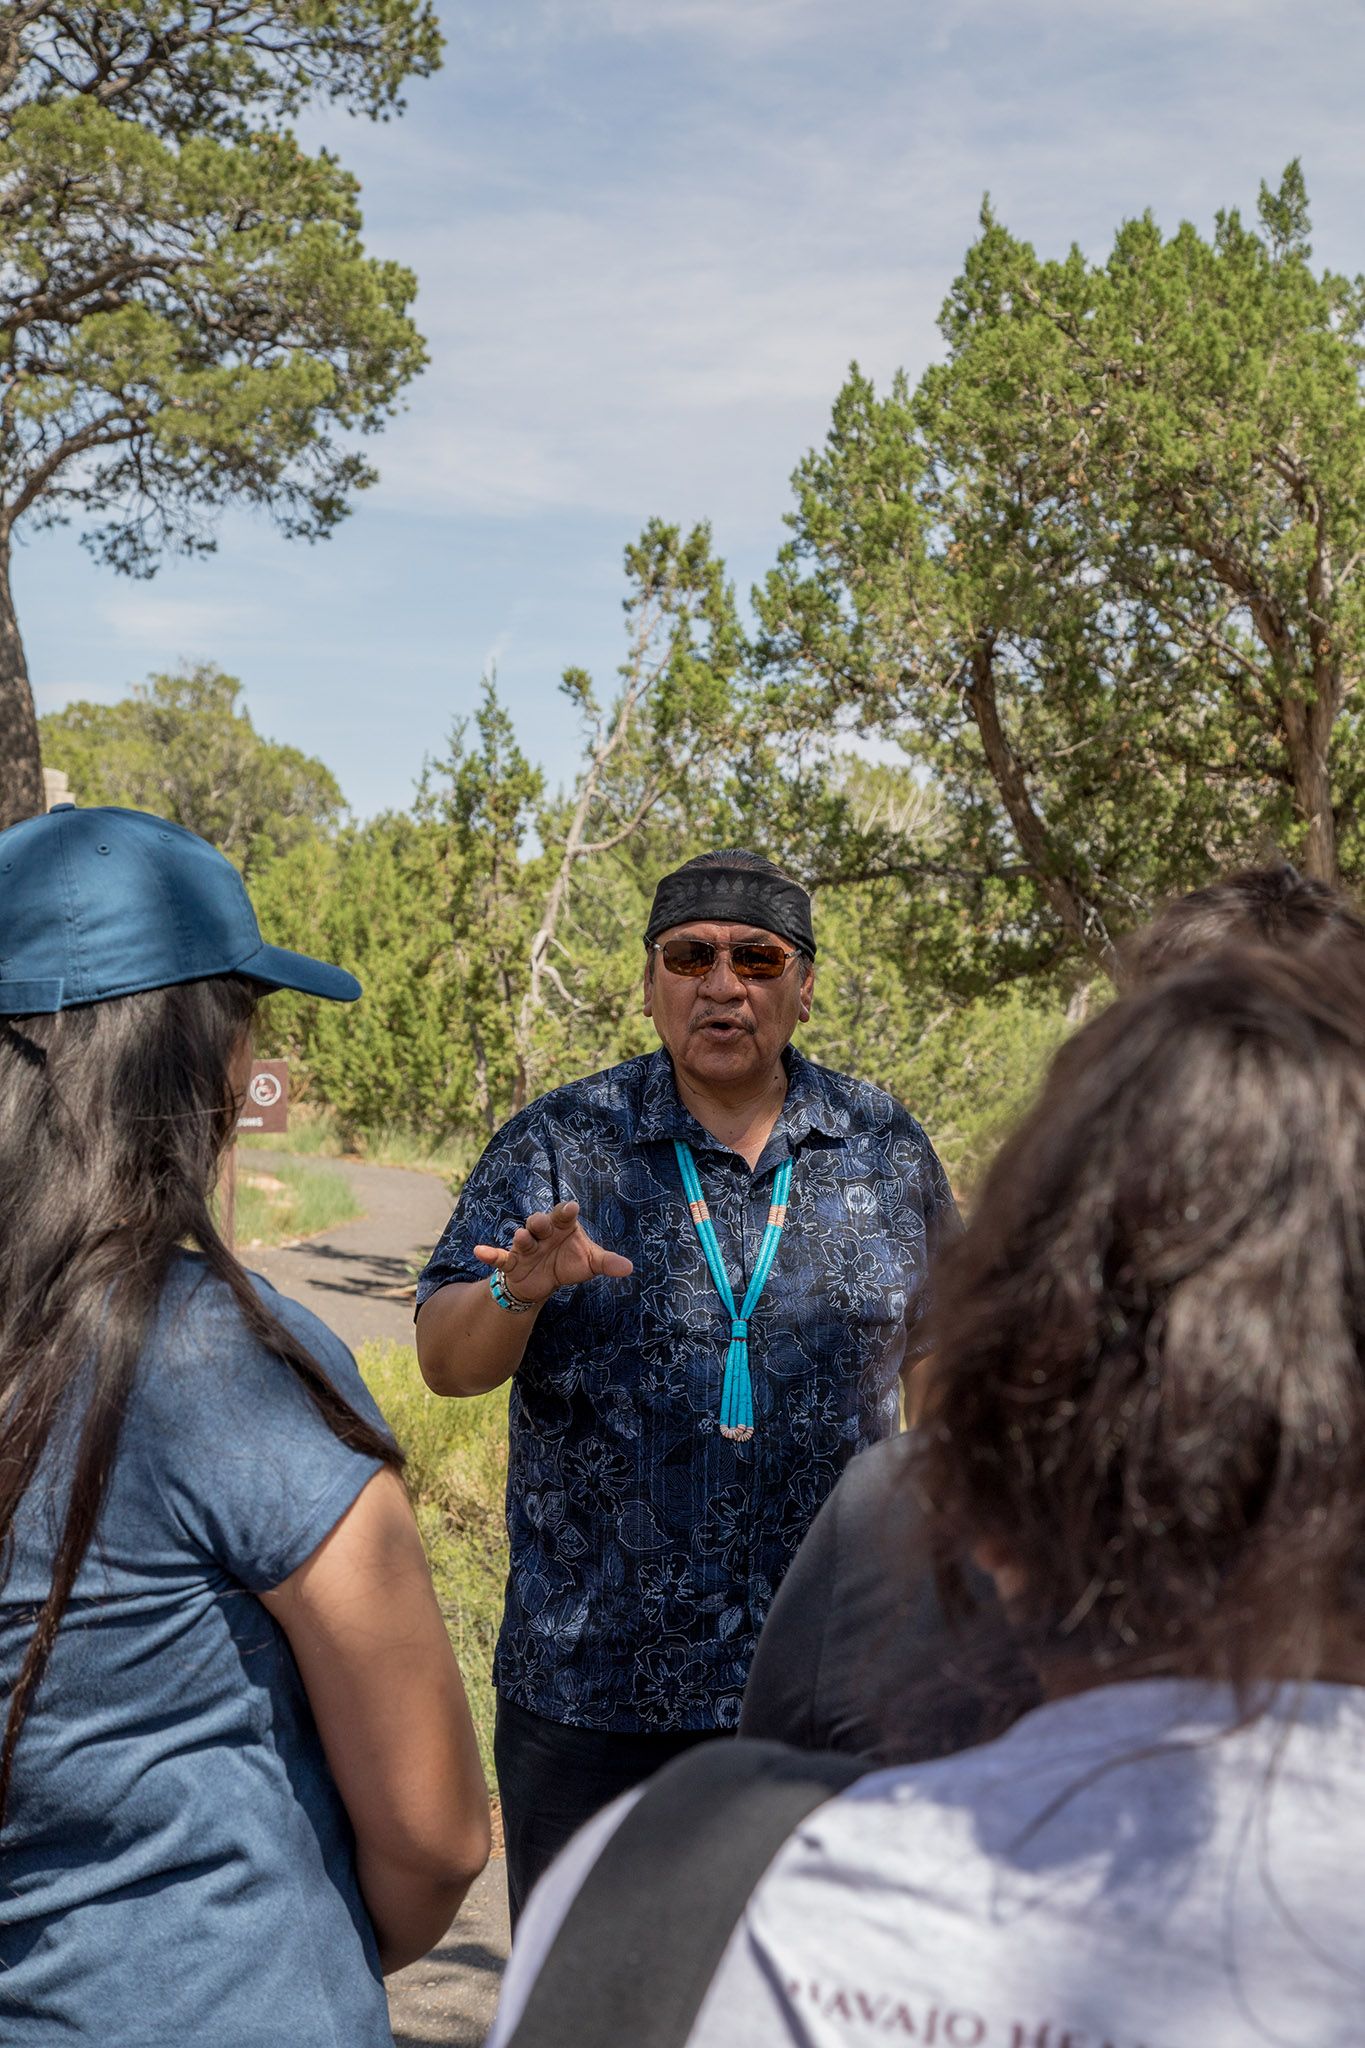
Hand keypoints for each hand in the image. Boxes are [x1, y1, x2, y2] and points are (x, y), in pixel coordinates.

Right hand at [474, 1200, 632, 1304]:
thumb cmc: (568, 1263)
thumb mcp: (589, 1263)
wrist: (545, 1282)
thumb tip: (629, 1268)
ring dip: (521, 1237)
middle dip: (540, 1222)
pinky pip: (500, 1258)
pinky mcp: (512, 1263)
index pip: (564, 1215)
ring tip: (520, 1236)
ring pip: (522, 1238)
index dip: (567, 1212)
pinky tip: (479, 1251)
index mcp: (562, 1226)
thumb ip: (607, 1263)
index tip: (572, 1208)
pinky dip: (490, 1254)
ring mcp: (526, 1247)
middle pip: (539, 1222)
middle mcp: (542, 1232)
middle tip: (543, 1222)